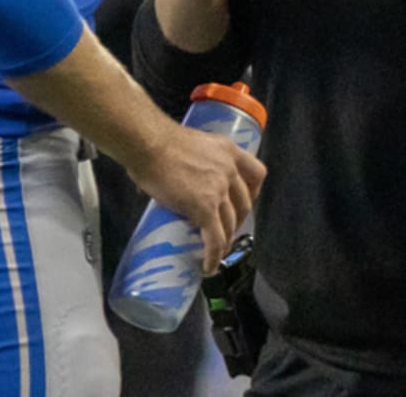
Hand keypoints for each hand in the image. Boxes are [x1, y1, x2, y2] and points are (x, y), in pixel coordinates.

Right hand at [129, 120, 266, 273]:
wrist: (149, 144)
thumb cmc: (158, 140)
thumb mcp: (191, 144)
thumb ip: (193, 161)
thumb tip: (171, 179)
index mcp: (228, 151)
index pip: (256, 173)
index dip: (253, 193)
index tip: (242, 202)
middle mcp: (229, 170)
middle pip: (244, 203)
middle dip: (238, 221)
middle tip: (225, 229)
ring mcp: (219, 190)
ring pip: (230, 224)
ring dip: (226, 241)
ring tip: (216, 251)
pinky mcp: (204, 208)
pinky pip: (215, 238)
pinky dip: (214, 256)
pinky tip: (209, 266)